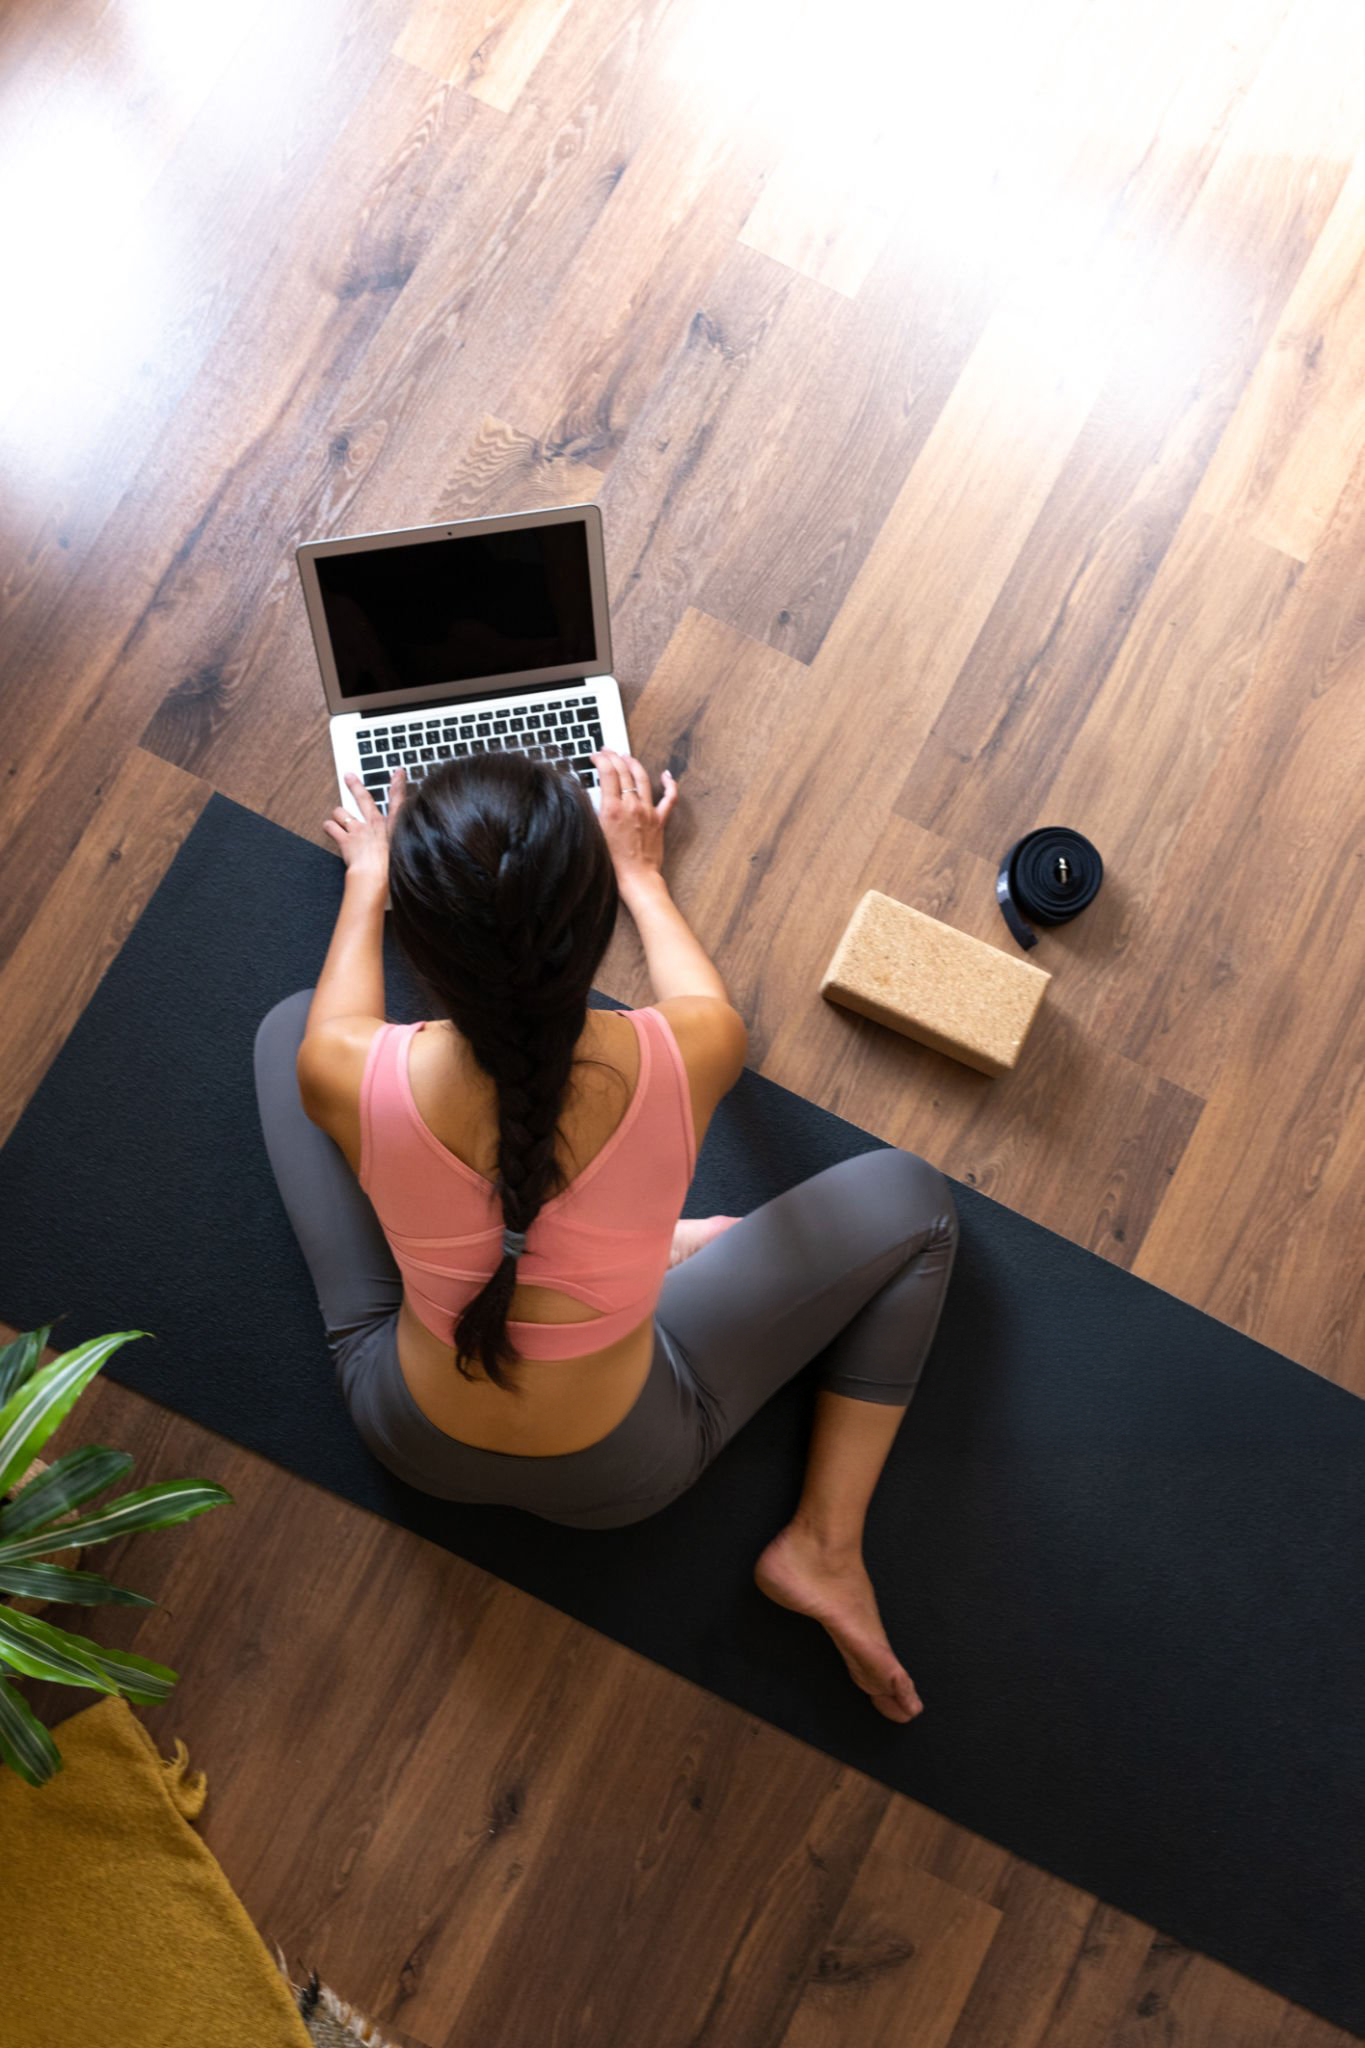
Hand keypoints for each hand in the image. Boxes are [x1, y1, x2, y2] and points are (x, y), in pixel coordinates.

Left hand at [323, 768, 406, 887]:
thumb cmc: (394, 869)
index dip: (398, 784)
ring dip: (338, 814)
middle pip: (364, 798)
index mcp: (393, 825)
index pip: (398, 800)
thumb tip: (402, 847)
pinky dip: (328, 827)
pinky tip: (328, 828)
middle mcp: (374, 824)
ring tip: (338, 817)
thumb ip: (401, 845)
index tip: (398, 772)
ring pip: (341, 812)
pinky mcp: (344, 839)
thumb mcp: (405, 852)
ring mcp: (358, 830)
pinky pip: (330, 826)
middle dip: (356, 786)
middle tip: (349, 777)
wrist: (376, 876)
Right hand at [592, 750, 677, 888]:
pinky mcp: (659, 820)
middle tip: (607, 751)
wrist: (636, 878)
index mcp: (612, 809)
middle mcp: (631, 806)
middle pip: (623, 771)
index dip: (601, 759)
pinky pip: (669, 798)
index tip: (595, 756)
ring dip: (633, 763)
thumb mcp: (595, 833)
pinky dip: (669, 784)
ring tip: (626, 756)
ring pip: (642, 778)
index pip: (608, 772)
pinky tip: (666, 775)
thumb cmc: (613, 863)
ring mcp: (647, 811)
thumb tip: (595, 793)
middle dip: (614, 756)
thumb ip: (595, 810)